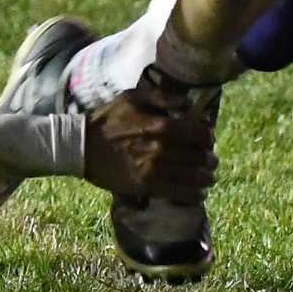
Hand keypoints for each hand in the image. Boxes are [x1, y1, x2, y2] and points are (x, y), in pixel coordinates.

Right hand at [81, 80, 217, 201]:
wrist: (82, 146)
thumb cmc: (108, 119)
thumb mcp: (132, 97)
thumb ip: (163, 97)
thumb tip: (189, 103)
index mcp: (161, 125)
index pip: (199, 134)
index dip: (208, 137)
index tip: (208, 139)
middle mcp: (161, 149)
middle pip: (200, 157)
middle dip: (210, 159)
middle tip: (210, 160)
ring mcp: (155, 170)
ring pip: (195, 177)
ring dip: (207, 178)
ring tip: (208, 177)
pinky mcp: (148, 187)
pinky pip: (181, 194)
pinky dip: (195, 194)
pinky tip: (199, 193)